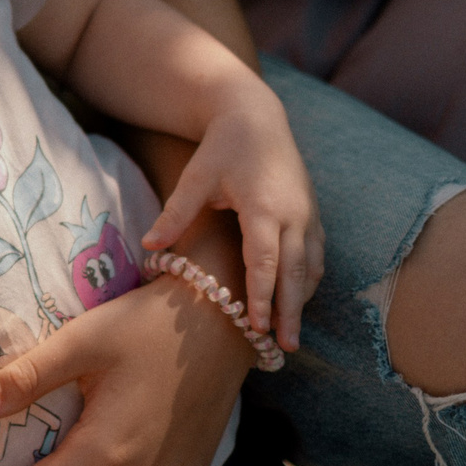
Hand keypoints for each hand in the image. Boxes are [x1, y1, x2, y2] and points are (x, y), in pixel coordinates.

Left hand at [139, 90, 321, 349]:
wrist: (256, 116)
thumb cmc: (221, 148)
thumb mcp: (196, 177)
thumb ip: (176, 213)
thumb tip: (149, 247)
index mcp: (265, 207)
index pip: (265, 261)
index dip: (263, 296)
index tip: (257, 327)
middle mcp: (294, 214)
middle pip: (295, 273)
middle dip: (290, 312)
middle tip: (284, 348)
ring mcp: (308, 215)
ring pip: (311, 267)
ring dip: (301, 301)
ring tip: (290, 337)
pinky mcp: (312, 215)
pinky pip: (316, 256)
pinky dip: (308, 282)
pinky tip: (296, 303)